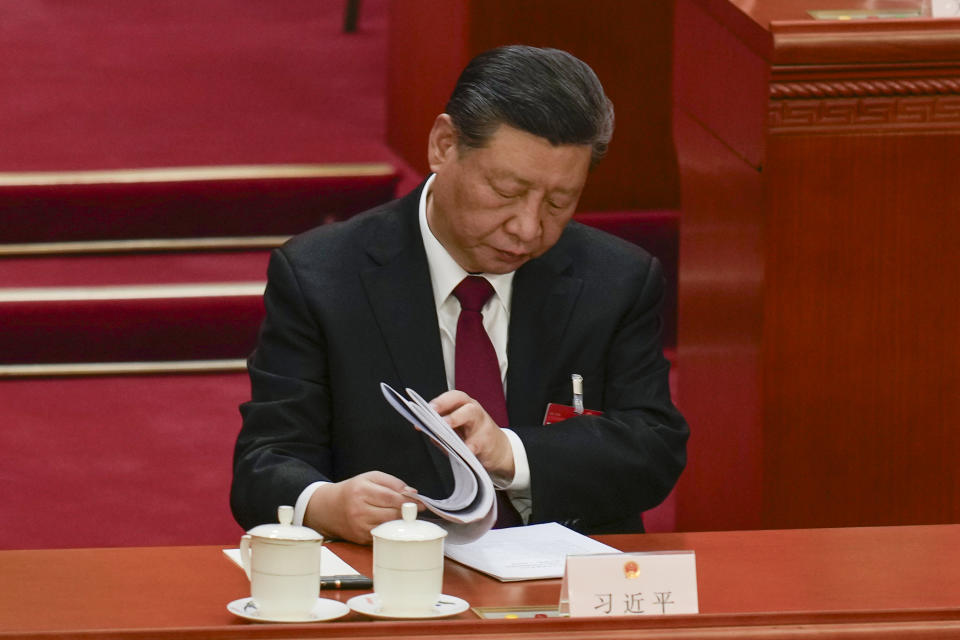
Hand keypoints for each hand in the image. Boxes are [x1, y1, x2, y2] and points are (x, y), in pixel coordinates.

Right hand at [304, 471, 421, 543]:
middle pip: (392, 514)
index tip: (420, 503)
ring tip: (403, 516)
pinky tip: (392, 525)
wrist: (328, 509)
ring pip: (389, 527)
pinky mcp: (361, 538)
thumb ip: (393, 482)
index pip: (391, 497)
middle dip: (406, 512)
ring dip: (400, 522)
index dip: (409, 501)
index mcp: (362, 491)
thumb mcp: (370, 477)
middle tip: (413, 510)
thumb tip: (412, 492)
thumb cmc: (352, 491)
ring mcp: (359, 526)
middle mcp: (359, 510)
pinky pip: (382, 535)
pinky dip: (390, 531)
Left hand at [430, 390, 515, 481]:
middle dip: (450, 410)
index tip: (428, 409)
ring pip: (472, 417)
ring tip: (447, 433)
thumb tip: (429, 432)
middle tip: (438, 420)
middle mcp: (475, 412)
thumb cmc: (473, 436)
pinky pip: (477, 443)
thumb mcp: (457, 430)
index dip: (441, 401)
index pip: (454, 397)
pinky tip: (462, 451)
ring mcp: (483, 426)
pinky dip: (468, 448)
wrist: (498, 449)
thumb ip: (442, 430)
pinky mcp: (487, 442)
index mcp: (464, 406)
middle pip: (465, 405)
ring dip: (457, 422)